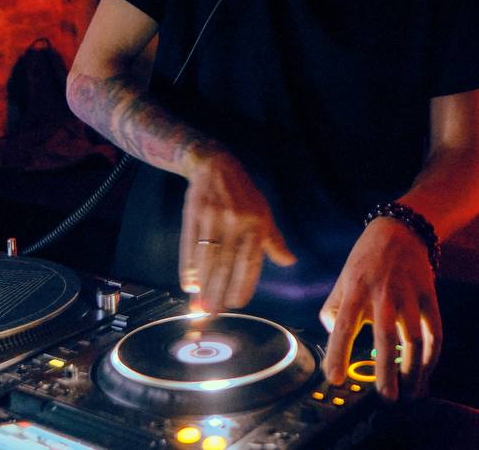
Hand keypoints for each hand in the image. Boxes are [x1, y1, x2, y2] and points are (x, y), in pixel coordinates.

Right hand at [179, 152, 295, 311]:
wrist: (216, 165)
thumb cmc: (243, 195)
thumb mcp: (263, 214)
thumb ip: (274, 241)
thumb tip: (290, 261)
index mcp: (256, 225)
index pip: (250, 263)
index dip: (243, 285)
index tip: (236, 304)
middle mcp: (236, 223)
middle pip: (226, 265)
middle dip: (218, 292)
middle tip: (213, 313)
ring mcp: (214, 218)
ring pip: (207, 259)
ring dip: (203, 285)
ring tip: (199, 305)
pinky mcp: (195, 214)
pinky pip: (190, 246)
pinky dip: (189, 268)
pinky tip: (188, 284)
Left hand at [319, 217, 441, 400]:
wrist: (400, 232)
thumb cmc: (365, 262)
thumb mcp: (342, 280)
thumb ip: (332, 309)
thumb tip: (334, 335)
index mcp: (355, 290)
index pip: (343, 325)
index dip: (337, 353)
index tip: (334, 379)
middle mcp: (382, 293)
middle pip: (385, 336)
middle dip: (386, 372)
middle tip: (386, 398)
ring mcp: (408, 294)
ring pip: (414, 339)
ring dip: (413, 370)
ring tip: (409, 393)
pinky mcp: (429, 296)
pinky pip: (434, 332)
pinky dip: (432, 356)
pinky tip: (425, 373)